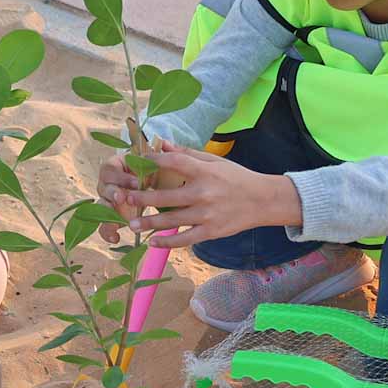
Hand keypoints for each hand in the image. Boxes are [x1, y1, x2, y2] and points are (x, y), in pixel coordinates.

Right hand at [96, 150, 151, 242]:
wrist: (160, 190)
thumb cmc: (157, 174)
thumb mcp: (159, 166)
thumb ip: (160, 156)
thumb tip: (165, 143)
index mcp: (117, 167)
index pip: (110, 168)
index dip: (121, 176)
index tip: (138, 182)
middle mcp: (109, 183)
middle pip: (102, 186)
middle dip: (112, 192)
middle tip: (123, 198)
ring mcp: (108, 201)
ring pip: (101, 206)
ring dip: (107, 213)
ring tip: (118, 221)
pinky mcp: (111, 216)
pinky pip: (103, 225)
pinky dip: (107, 232)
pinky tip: (116, 238)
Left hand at [115, 146, 302, 248]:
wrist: (264, 200)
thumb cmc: (237, 177)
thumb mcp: (215, 161)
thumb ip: (188, 154)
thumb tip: (163, 144)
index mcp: (204, 172)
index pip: (172, 164)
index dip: (152, 162)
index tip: (136, 164)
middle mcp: (203, 194)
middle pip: (165, 197)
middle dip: (141, 198)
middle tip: (123, 198)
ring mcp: (207, 215)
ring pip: (172, 221)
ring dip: (149, 223)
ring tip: (131, 224)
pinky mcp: (211, 232)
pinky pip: (185, 239)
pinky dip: (168, 243)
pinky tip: (152, 242)